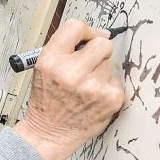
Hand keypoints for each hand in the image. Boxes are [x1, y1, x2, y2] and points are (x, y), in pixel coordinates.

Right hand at [14, 19, 125, 159]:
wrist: (49, 132)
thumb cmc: (47, 100)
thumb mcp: (43, 68)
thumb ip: (65, 48)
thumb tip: (100, 35)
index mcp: (51, 61)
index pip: (75, 27)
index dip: (86, 30)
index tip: (88, 37)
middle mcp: (71, 72)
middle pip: (102, 43)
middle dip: (99, 50)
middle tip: (89, 63)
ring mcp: (93, 87)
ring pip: (109, 63)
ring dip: (100, 71)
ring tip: (85, 86)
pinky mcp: (110, 99)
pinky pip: (116, 80)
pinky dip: (106, 87)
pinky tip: (93, 97)